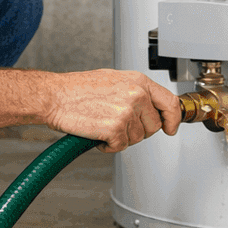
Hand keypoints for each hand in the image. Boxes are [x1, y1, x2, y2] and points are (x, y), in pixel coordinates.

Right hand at [42, 70, 181, 152]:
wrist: (54, 96)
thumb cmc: (77, 88)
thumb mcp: (114, 80)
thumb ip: (136, 91)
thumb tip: (151, 106)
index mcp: (138, 81)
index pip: (170, 102)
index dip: (173, 119)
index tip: (170, 127)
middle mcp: (136, 94)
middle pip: (153, 126)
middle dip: (138, 131)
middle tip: (117, 124)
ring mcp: (126, 112)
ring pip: (137, 138)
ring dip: (121, 138)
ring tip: (103, 124)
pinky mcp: (115, 128)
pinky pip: (120, 147)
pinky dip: (108, 146)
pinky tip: (97, 133)